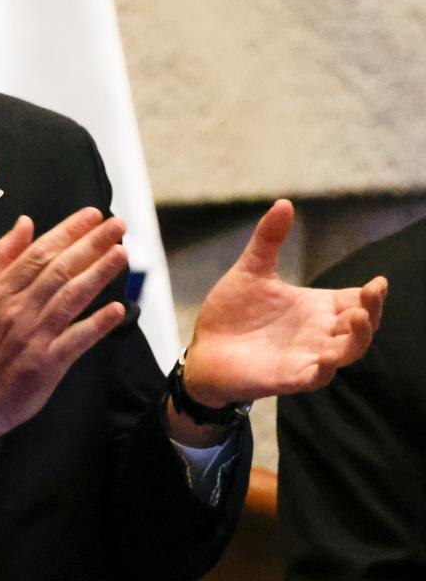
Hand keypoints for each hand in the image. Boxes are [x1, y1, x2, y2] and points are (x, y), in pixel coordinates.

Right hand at [0, 207, 129, 481]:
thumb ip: (2, 257)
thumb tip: (24, 222)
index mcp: (1, 291)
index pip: (38, 253)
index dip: (67, 231)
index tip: (93, 214)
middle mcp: (17, 309)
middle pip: (58, 270)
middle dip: (90, 245)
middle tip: (118, 226)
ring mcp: (32, 336)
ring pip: (69, 298)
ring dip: (98, 274)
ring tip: (122, 254)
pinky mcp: (46, 364)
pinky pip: (76, 340)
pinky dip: (96, 324)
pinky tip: (118, 309)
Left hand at [183, 199, 386, 408]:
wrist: (204, 349)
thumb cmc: (232, 313)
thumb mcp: (251, 271)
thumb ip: (268, 240)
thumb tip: (284, 202)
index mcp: (317, 307)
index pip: (356, 300)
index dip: (371, 294)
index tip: (377, 282)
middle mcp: (319, 333)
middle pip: (361, 326)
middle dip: (371, 312)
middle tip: (370, 294)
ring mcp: (306, 357)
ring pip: (346, 353)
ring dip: (356, 339)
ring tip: (356, 318)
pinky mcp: (288, 378)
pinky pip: (315, 378)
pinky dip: (323, 370)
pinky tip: (324, 359)